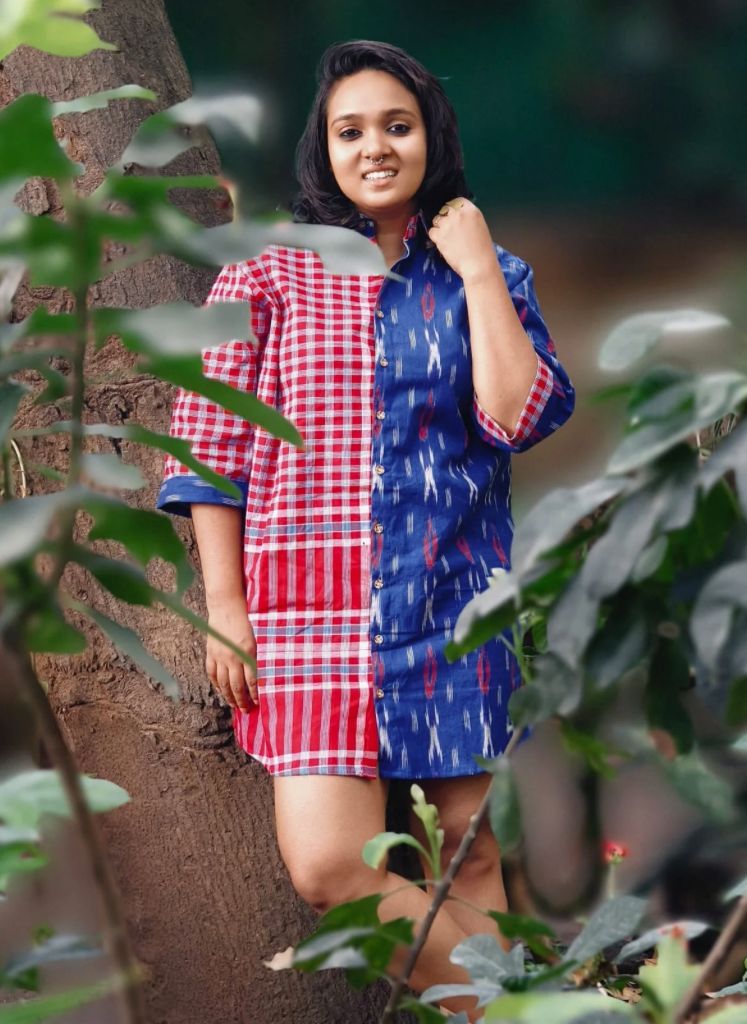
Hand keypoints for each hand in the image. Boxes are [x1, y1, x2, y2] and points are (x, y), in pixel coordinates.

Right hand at [205, 597, 257, 711]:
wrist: (226, 608)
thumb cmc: (245, 623)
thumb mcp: (254, 640)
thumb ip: (253, 658)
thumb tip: (255, 677)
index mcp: (247, 653)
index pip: (251, 680)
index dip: (253, 694)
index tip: (257, 703)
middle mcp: (232, 657)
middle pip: (236, 685)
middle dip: (241, 700)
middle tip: (245, 711)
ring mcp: (219, 656)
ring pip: (223, 683)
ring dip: (228, 696)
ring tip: (234, 706)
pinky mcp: (210, 653)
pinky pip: (212, 674)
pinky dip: (216, 685)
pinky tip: (221, 691)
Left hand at [428, 197, 496, 281]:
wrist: (478, 264)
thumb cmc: (483, 249)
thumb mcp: (479, 226)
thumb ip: (468, 218)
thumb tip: (456, 217)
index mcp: (471, 210)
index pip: (456, 201)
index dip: (453, 209)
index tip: (454, 216)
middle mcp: (458, 214)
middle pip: (445, 209)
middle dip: (446, 218)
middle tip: (451, 230)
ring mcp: (447, 224)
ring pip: (437, 220)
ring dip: (440, 227)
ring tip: (448, 238)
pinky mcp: (439, 235)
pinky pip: (431, 231)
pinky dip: (435, 237)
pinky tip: (444, 243)